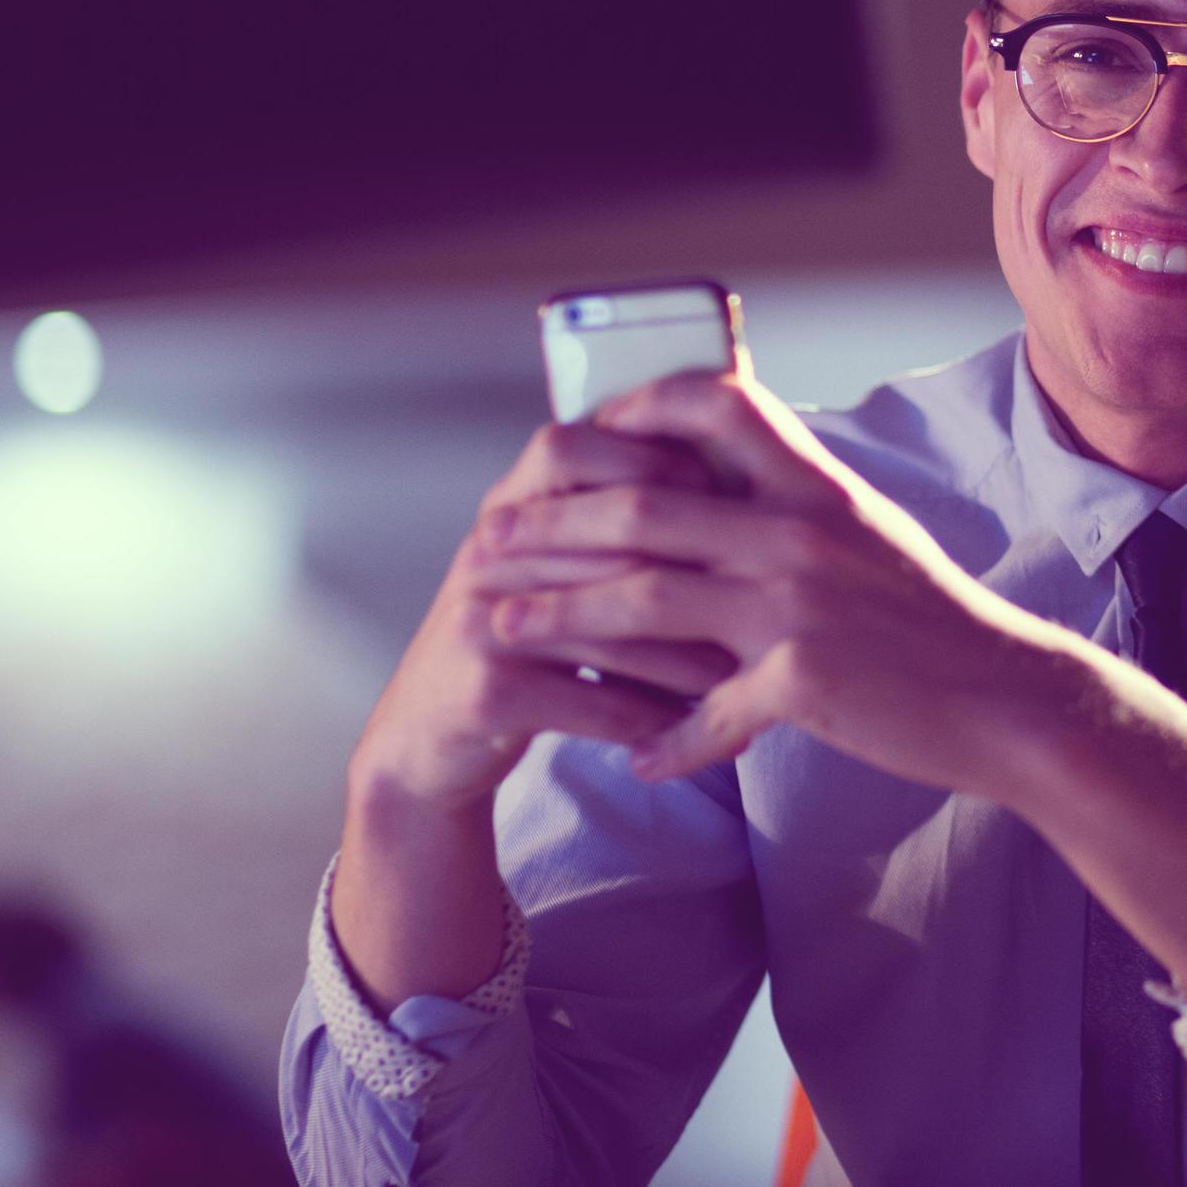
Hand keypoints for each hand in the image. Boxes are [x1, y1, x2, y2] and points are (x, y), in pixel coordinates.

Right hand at [345, 418, 741, 814]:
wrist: (425, 737)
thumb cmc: (517, 640)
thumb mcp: (546, 566)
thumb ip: (606, 523)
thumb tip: (723, 484)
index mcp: (505, 509)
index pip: (569, 449)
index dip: (649, 460)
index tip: (720, 493)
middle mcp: (486, 555)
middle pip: (609, 545)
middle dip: (695, 579)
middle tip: (762, 600)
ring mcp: (478, 621)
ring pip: (615, 630)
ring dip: (688, 662)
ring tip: (742, 678)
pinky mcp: (486, 693)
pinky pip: (596, 701)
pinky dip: (653, 718)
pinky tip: (692, 728)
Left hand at [475, 368, 1096, 798]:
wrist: (1007, 697)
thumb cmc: (932, 619)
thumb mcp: (867, 532)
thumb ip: (794, 504)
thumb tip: (721, 481)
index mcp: (814, 484)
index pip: (713, 401)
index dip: (633, 410)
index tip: (575, 437)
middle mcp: (800, 530)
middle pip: (643, 506)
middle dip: (551, 524)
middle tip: (487, 540)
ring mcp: (799, 605)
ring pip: (646, 600)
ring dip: (562, 616)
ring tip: (501, 627)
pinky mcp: (804, 679)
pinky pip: (706, 711)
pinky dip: (664, 738)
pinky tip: (631, 755)